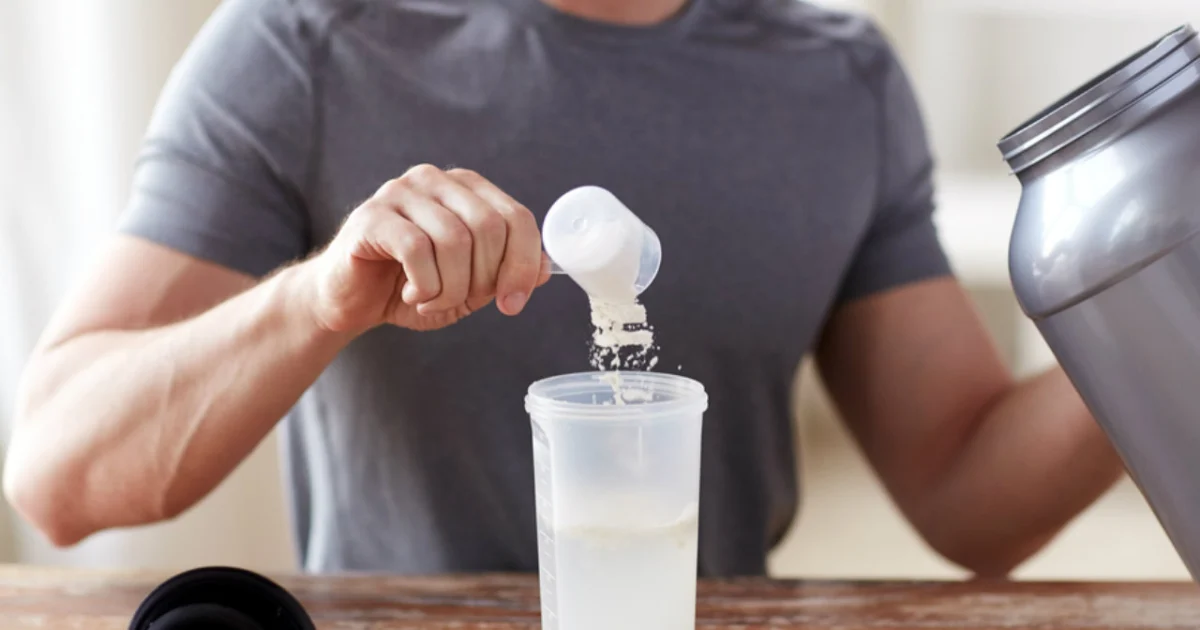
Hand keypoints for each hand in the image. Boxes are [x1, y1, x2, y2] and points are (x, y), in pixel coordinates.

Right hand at [303, 165, 550, 332]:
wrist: (350, 301)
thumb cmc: (411, 288)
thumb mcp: (470, 287)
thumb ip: (505, 273)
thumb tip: (546, 271)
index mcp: (466, 189)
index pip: (517, 218)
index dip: (523, 265)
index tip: (513, 303)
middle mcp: (435, 180)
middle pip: (490, 227)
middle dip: (485, 279)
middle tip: (463, 301)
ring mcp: (401, 193)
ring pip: (455, 241)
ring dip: (451, 288)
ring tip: (432, 301)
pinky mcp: (372, 216)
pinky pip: (417, 250)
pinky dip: (425, 286)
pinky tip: (412, 295)